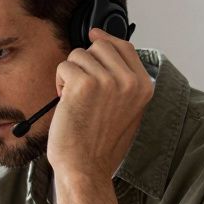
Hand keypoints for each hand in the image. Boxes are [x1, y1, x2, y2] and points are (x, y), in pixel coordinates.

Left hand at [47, 28, 153, 181]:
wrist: (85, 168)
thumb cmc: (99, 144)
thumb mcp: (126, 110)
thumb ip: (122, 81)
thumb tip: (103, 45)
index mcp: (144, 87)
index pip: (125, 47)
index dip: (106, 39)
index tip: (94, 35)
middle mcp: (129, 81)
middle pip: (100, 45)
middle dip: (85, 63)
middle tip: (81, 90)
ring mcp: (108, 81)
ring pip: (79, 54)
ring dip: (70, 74)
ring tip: (75, 100)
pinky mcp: (83, 84)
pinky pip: (64, 66)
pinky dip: (59, 83)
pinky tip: (66, 103)